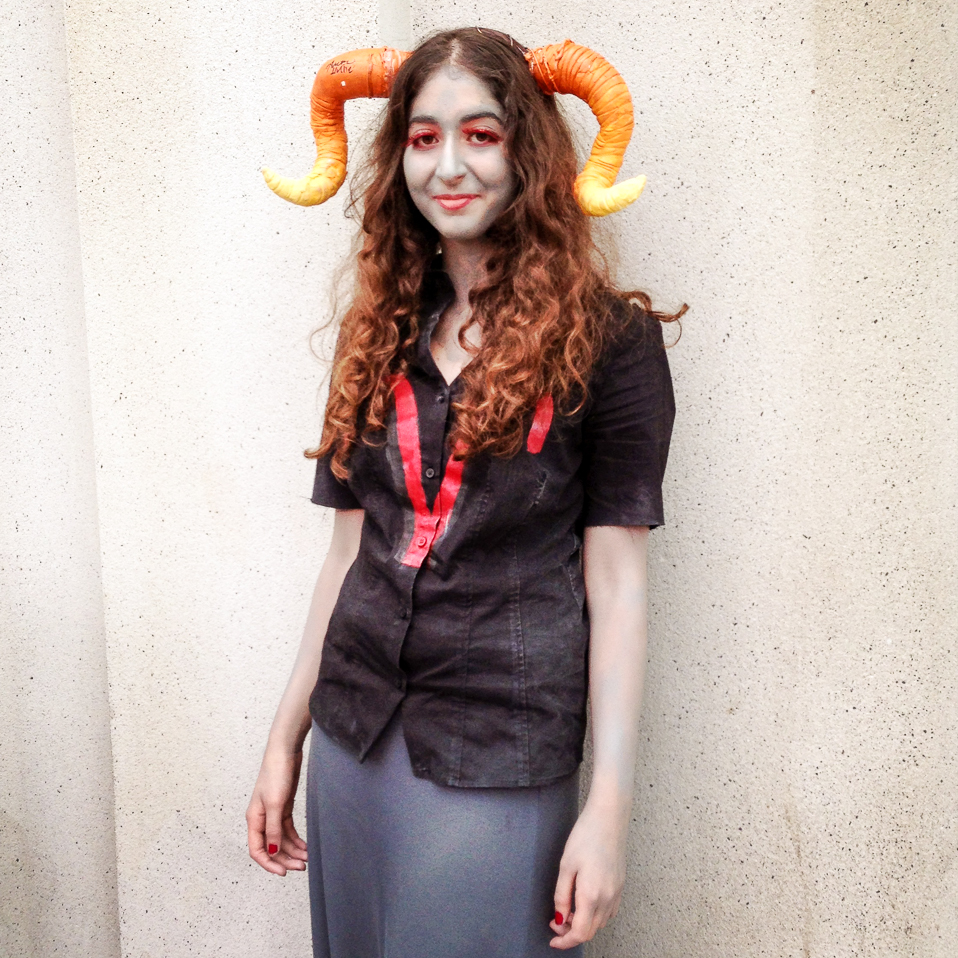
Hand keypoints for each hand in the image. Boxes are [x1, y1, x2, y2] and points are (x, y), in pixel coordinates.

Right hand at [246, 745, 308, 875]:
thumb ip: (273, 830)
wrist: (285, 752)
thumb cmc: (276, 774)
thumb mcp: (275, 804)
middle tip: (302, 867)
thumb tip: (272, 852)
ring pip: (281, 840)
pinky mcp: (283, 807)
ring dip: (293, 850)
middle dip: (285, 859)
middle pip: (271, 847)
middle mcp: (262, 819)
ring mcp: (273, 813)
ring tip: (307, 859)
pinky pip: (287, 830)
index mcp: (254, 819)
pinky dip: (296, 839)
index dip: (269, 863)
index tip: (283, 872)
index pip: (257, 850)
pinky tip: (305, 846)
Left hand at [549, 800, 628, 948]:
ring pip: (600, 922)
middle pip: (590, 930)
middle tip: (556, 921)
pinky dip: (595, 915)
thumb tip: (559, 918)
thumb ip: (562, 896)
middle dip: (571, 932)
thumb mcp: (566, 865)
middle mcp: (607, 898)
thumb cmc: (585, 836)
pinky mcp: (621, 885)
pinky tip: (584, 902)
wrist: (609, 817)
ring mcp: (617, 892)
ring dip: (584, 923)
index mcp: (592, 895)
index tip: (553, 940)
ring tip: (568, 908)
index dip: (564, 941)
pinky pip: (609, 911)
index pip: (579, 932)